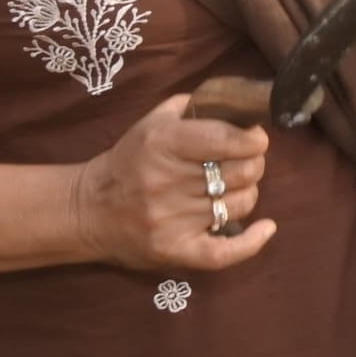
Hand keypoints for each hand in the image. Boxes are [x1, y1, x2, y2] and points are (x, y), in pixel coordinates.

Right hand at [73, 92, 277, 273]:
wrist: (88, 210)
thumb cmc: (130, 161)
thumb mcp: (153, 122)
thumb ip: (194, 106)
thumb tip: (239, 104)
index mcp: (163, 143)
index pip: (228, 139)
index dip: (253, 139)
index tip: (254, 139)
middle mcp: (166, 182)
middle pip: (242, 172)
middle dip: (253, 164)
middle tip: (243, 163)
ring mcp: (170, 220)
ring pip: (240, 204)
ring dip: (245, 193)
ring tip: (230, 189)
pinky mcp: (173, 250)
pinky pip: (224, 252)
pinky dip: (252, 242)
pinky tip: (266, 228)